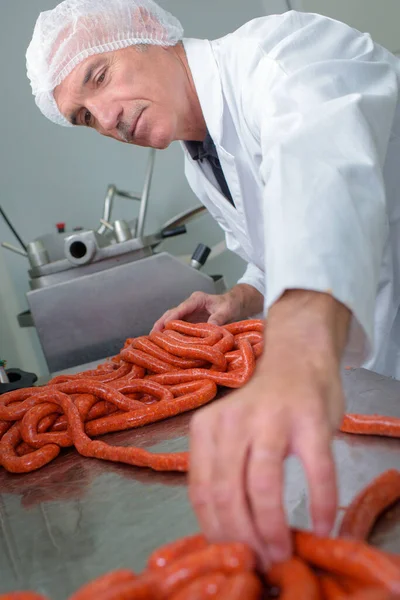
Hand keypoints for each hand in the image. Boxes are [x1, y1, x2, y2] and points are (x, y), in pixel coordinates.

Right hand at [151, 284, 262, 331]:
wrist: (236, 304)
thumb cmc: (231, 304)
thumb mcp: (226, 311)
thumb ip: (217, 318)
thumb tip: (209, 328)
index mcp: (196, 300)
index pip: (181, 308)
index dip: (171, 317)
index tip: (163, 326)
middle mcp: (189, 306)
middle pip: (171, 314)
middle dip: (161, 324)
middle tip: (152, 336)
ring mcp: (189, 314)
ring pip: (172, 321)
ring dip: (163, 331)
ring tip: (154, 342)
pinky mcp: (191, 322)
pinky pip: (179, 328)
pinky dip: (172, 335)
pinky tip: (166, 344)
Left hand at [188, 290, 350, 566]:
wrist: (296, 358)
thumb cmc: (260, 404)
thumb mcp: (226, 430)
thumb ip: (220, 468)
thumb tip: (224, 529)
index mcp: (205, 427)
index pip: (201, 491)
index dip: (216, 530)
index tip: (232, 554)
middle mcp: (232, 421)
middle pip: (227, 493)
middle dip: (243, 537)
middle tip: (261, 561)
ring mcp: (271, 418)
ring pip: (263, 486)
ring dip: (273, 528)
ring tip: (284, 552)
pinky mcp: (309, 420)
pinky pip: (316, 473)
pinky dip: (321, 505)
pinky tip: (322, 524)